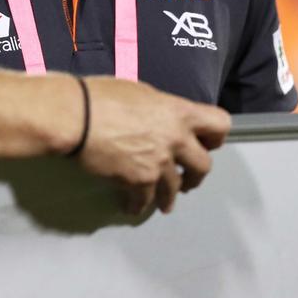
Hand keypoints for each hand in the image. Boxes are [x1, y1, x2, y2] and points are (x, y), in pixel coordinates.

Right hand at [79, 77, 230, 213]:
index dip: (215, 136)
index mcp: (179, 112)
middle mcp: (176, 138)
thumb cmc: (102, 95)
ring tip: (164, 204)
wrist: (77, 117)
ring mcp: (159, 162)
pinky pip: (146, 200)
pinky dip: (138, 205)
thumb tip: (159, 118)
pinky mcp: (139, 181)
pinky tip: (132, 206)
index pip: (220, 124)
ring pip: (175, 188)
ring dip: (169, 197)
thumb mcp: (139, 92)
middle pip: (204, 165)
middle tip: (187, 180)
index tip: (206, 143)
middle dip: (195, 175)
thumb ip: (159, 109)